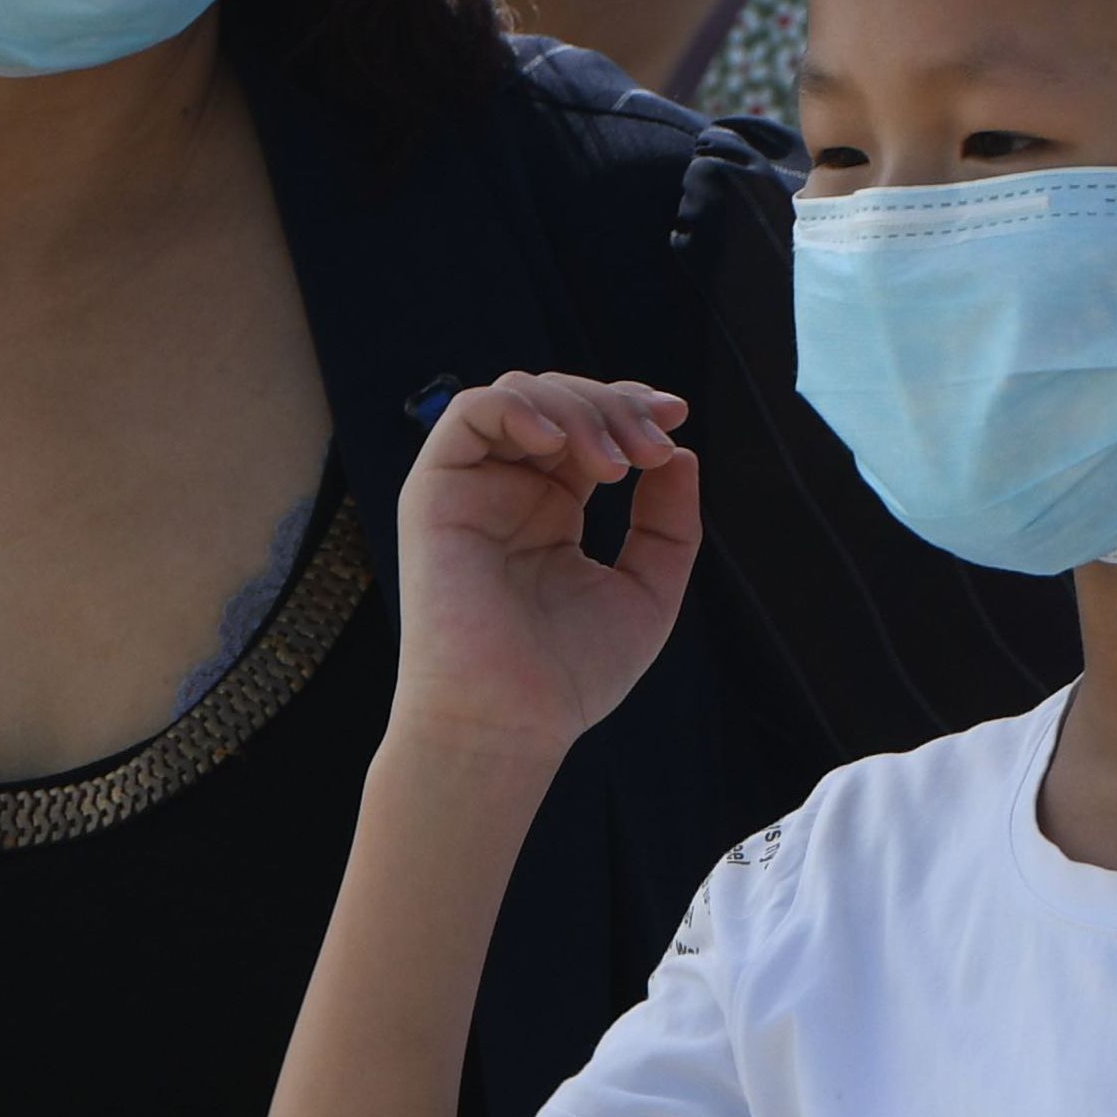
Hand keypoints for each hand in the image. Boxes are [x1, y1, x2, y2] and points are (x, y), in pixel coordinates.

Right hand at [389, 375, 702, 771]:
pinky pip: (468, 413)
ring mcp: (472, 487)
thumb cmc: (569, 674)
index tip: (676, 418)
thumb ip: (669, 522)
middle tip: (651, 451)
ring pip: (520, 394)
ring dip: (580, 411)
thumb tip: (681, 452)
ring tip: (615, 466)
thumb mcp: (647, 589)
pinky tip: (559, 443)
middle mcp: (509, 490)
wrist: (508, 722)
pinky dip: (521, 407)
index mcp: (552, 509)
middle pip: (561, 401)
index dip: (631, 407)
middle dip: (616, 408)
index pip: (588, 426)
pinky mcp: (435, 492)